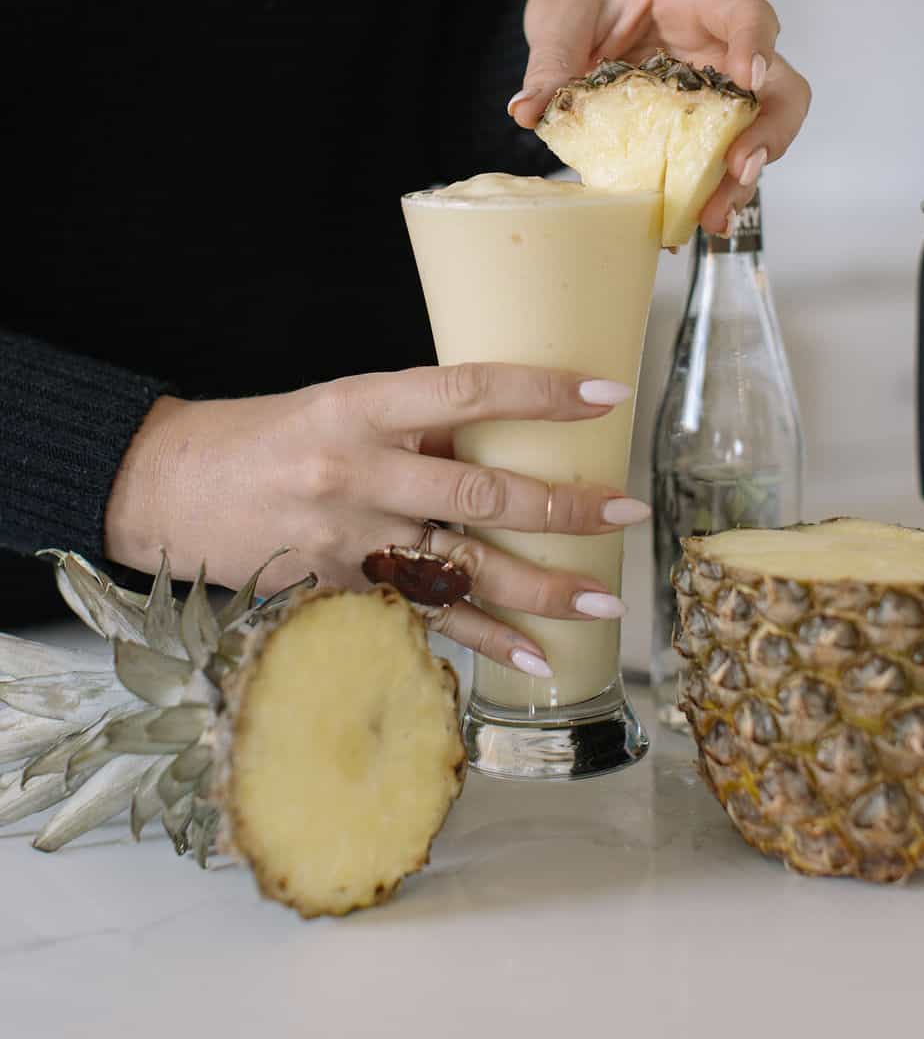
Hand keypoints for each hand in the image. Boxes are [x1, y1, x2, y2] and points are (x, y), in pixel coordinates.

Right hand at [104, 365, 649, 674]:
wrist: (168, 486)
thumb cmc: (262, 434)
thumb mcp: (337, 402)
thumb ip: (414, 424)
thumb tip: (503, 440)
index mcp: (359, 404)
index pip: (466, 391)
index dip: (540, 392)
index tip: (605, 393)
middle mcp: (356, 471)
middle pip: (476, 493)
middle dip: (561, 505)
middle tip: (627, 510)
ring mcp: (346, 539)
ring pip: (460, 567)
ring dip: (540, 588)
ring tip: (604, 600)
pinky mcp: (339, 591)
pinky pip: (425, 617)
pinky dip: (483, 641)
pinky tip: (535, 659)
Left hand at [509, 0, 810, 236]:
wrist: (582, 3)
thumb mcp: (561, 14)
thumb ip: (551, 59)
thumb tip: (530, 110)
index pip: (747, 12)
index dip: (757, 44)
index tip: (749, 79)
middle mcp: (720, 45)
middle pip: (779, 85)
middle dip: (769, 132)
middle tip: (739, 168)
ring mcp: (716, 89)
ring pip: (757, 133)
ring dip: (741, 179)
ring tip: (712, 217)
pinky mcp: (696, 127)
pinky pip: (714, 160)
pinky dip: (705, 192)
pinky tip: (682, 224)